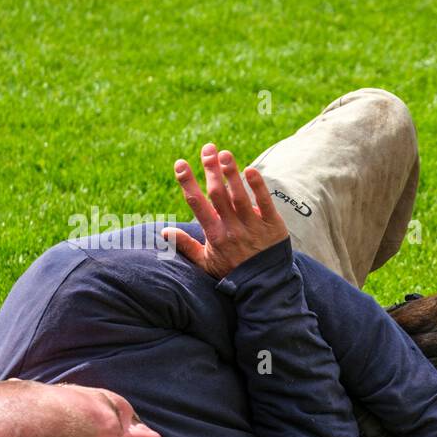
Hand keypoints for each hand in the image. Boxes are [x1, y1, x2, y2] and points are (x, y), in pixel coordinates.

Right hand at [161, 143, 288, 278]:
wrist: (265, 287)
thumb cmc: (233, 273)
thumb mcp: (206, 263)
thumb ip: (186, 246)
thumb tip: (163, 232)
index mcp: (214, 235)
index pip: (197, 204)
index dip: (187, 182)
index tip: (180, 163)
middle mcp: (232, 229)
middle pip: (218, 194)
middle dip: (211, 170)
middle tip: (208, 149)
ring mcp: (253, 227)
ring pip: (240, 196)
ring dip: (231, 173)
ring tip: (224, 153)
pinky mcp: (273, 226)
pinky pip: (265, 203)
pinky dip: (258, 186)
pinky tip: (250, 170)